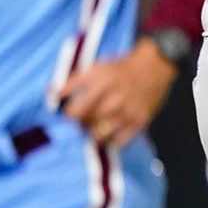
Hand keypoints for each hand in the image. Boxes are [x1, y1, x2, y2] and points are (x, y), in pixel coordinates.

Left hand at [58, 39, 177, 148]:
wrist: (156, 66)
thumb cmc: (122, 68)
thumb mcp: (97, 67)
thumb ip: (74, 81)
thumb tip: (52, 94)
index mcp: (99, 81)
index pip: (73, 109)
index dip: (65, 119)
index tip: (63, 121)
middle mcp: (113, 97)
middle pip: (85, 123)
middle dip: (77, 127)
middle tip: (77, 127)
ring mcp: (127, 111)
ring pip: (99, 135)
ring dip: (91, 136)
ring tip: (91, 133)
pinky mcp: (139, 121)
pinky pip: (119, 141)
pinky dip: (111, 141)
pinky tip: (108, 135)